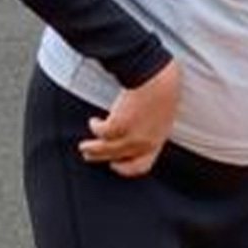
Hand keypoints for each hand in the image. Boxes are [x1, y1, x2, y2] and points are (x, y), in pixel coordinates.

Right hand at [79, 59, 179, 176]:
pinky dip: (95, 126)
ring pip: (104, 150)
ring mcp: (130, 138)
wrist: (157, 78)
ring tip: (84, 147)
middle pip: (117, 158)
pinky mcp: (117, 127)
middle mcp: (143, 144)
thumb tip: (139, 125)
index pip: (141, 166)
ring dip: (91, 149)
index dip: (125, 168)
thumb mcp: (163, 114)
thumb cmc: (163, 88)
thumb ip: (152, 125)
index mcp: (157, 141)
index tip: (115, 164)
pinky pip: (100, 132)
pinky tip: (94, 121)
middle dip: (101, 158)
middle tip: (90, 155)